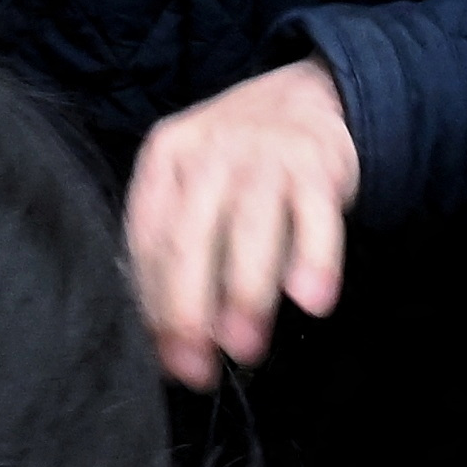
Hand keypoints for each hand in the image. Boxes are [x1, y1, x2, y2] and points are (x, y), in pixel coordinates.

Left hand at [125, 56, 360, 387]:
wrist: (315, 98)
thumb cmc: (243, 163)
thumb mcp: (196, 189)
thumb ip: (179, 252)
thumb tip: (170, 346)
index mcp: (165, 158)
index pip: (148, 240)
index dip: (155, 306)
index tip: (169, 361)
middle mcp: (210, 150)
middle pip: (189, 237)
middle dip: (190, 309)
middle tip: (199, 368)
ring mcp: (265, 152)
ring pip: (249, 228)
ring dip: (246, 294)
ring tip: (246, 348)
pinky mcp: (318, 161)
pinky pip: (315, 216)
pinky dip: (315, 260)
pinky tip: (311, 301)